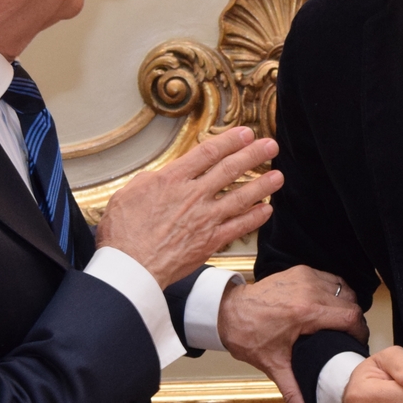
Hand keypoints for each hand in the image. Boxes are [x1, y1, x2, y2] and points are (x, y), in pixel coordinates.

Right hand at [96, 127, 280, 289]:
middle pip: (230, 169)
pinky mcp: (210, 241)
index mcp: (172, 180)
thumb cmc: (123, 234)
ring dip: (262, 185)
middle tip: (271, 146)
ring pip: (240, 197)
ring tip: (278, 176)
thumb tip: (161, 176)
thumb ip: (150, 181)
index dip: (230, 141)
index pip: (208, 153)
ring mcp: (205, 219)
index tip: (245, 134)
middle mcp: (193, 196)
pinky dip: (254, 218)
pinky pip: (239, 227)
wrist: (131, 268)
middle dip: (253, 155)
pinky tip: (266, 210)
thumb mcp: (128, 194)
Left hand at [219, 266, 368, 402]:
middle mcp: (309, 290)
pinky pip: (329, 279)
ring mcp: (305, 277)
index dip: (360, 331)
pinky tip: (328, 306)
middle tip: (348, 336)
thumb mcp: (274, 366)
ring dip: (345, 304)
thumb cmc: (249, 336)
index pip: (350, 317)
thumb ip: (293, 392)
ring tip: (339, 322)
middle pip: (350, 302)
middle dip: (353, 320)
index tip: (357, 342)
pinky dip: (333, 291)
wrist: (228, 313)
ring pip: (343, 288)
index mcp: (306, 313)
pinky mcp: (300, 271)